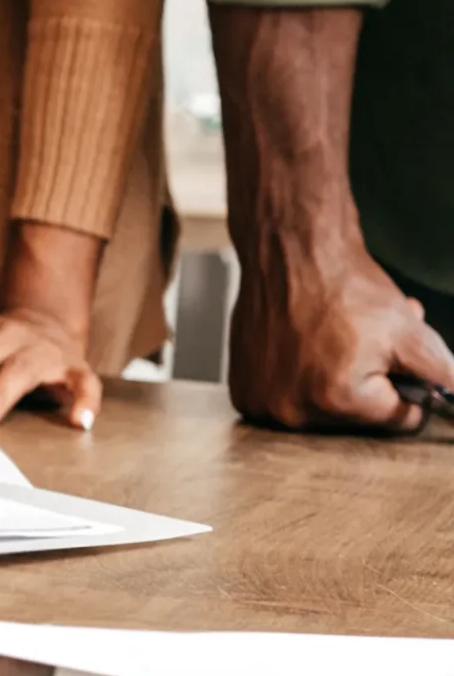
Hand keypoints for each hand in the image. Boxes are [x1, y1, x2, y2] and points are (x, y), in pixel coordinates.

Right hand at [229, 243, 453, 431]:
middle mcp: (294, 410)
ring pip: (322, 412)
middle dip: (369, 385)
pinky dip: (299, 382)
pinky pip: (287, 402)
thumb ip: (443, 375)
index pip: (398, 419)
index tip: (392, 358)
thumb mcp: (411, 331)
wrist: (291, 256)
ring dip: (333, 384)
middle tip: (365, 346)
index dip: (407, 386)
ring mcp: (262, 401)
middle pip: (357, 419)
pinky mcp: (243, 391)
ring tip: (334, 344)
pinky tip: (302, 350)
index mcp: (339, 400)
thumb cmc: (345, 288)